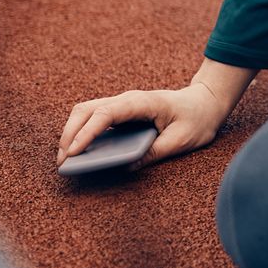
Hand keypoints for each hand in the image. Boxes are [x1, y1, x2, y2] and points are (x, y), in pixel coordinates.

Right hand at [55, 80, 232, 170]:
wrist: (206, 103)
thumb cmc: (196, 120)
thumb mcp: (181, 140)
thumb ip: (154, 153)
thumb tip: (126, 167)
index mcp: (142, 102)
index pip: (105, 114)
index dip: (86, 132)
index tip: (73, 152)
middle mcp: (128, 100)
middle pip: (87, 110)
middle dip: (69, 133)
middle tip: (62, 161)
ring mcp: (123, 104)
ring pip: (87, 111)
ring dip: (72, 131)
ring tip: (65, 159)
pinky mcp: (122, 112)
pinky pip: (95, 118)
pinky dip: (81, 131)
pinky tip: (78, 151)